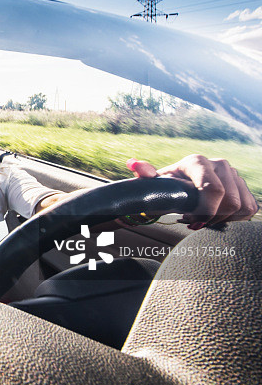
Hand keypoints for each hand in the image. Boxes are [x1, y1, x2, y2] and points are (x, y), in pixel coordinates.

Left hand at [128, 155, 258, 227]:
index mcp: (198, 162)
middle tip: (194, 220)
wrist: (179, 187)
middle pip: (230, 201)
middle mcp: (220, 164)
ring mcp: (235, 175)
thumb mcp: (155, 183)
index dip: (206, 211)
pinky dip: (234, 218)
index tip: (193, 222)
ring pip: (242, 206)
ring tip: (203, 217)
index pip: (213, 189)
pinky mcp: (244, 188)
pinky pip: (249, 209)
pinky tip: (216, 216)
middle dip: (211, 217)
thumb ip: (145, 174)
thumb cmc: (166, 187)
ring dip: (222, 218)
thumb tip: (134, 164)